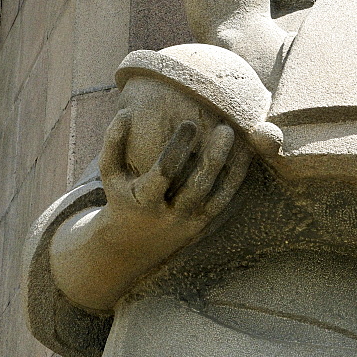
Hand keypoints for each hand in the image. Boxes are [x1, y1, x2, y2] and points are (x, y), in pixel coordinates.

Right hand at [99, 109, 250, 260]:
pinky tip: (246, 158)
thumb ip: (113, 143)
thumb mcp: (110, 174)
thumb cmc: (122, 198)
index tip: (190, 123)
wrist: (132, 246)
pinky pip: (223, 203)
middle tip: (226, 129)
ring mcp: (189, 222)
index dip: (177, 148)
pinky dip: (236, 181)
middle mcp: (170, 215)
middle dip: (213, 158)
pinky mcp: (202, 225)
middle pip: (197, 187)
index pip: (165, 173)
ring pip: (217, 197)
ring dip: (232, 169)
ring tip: (244, 141)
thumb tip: (124, 111)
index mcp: (145, 201)